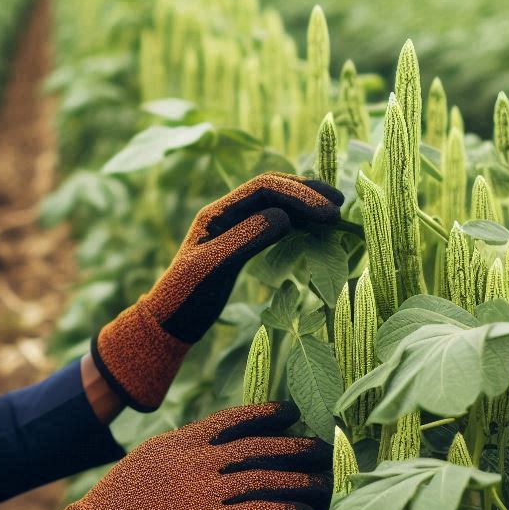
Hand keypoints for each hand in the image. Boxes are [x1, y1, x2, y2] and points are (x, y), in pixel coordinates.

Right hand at [0, 401, 331, 509]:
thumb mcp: (142, 467)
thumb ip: (176, 457)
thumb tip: (208, 456)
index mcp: (175, 442)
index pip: (230, 420)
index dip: (265, 415)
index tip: (291, 413)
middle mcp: (191, 460)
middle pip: (256, 446)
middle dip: (295, 446)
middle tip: (324, 448)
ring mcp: (198, 492)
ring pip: (263, 479)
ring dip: (300, 482)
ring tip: (324, 486)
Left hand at [92, 173, 342, 410]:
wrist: (168, 321)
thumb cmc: (184, 297)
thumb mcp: (211, 269)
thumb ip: (243, 241)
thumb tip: (282, 217)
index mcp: (216, 213)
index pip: (263, 188)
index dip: (298, 194)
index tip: (327, 211)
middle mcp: (226, 214)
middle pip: (272, 189)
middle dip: (306, 193)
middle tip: (339, 207)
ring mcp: (234, 228)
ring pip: (275, 204)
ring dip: (304, 205)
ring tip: (334, 214)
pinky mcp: (241, 244)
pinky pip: (273, 223)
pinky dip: (296, 222)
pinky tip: (315, 230)